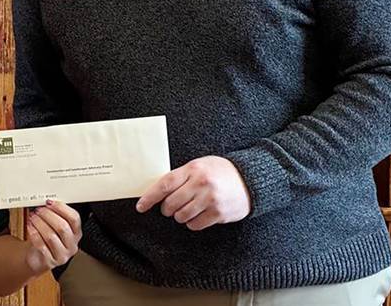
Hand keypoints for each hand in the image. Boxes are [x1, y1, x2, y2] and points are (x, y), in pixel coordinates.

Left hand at [24, 200, 81, 274]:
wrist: (38, 259)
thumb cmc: (47, 240)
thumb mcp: (55, 227)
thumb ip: (55, 215)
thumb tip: (46, 201)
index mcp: (76, 233)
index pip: (74, 218)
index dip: (61, 208)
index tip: (50, 202)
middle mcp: (72, 245)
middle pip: (62, 227)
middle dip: (48, 215)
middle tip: (39, 209)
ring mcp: (62, 255)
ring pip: (51, 236)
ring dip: (40, 223)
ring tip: (33, 217)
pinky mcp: (50, 262)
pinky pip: (41, 245)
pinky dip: (34, 234)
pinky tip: (30, 227)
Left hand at [136, 156, 251, 230]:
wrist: (250, 180)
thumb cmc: (221, 172)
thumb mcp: (200, 166)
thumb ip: (182, 176)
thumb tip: (159, 191)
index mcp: (193, 169)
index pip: (165, 184)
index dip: (149, 197)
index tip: (140, 206)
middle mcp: (200, 183)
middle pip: (171, 204)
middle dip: (167, 209)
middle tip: (171, 207)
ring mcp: (210, 199)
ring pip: (181, 216)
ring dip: (180, 216)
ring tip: (189, 208)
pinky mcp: (219, 213)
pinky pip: (195, 225)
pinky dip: (192, 222)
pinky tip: (199, 214)